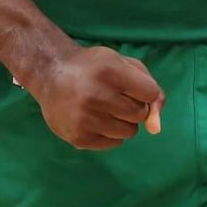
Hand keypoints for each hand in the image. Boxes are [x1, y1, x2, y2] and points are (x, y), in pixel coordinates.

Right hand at [26, 44, 163, 149]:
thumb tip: (155, 128)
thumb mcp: (122, 64)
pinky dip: (110, 133)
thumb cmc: (94, 67)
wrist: (51, 73)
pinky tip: (95, 119)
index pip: (151, 93)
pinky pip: (114, 143)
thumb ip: (150, 87)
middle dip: (133, 106)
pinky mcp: (78, 137)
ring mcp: (86, 119)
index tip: (130, 85)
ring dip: (123, 122)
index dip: (144, 90)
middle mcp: (96, 95)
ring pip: (129, 131)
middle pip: (140, 114)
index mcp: (110, 71)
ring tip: (104, 108)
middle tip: (114, 96)